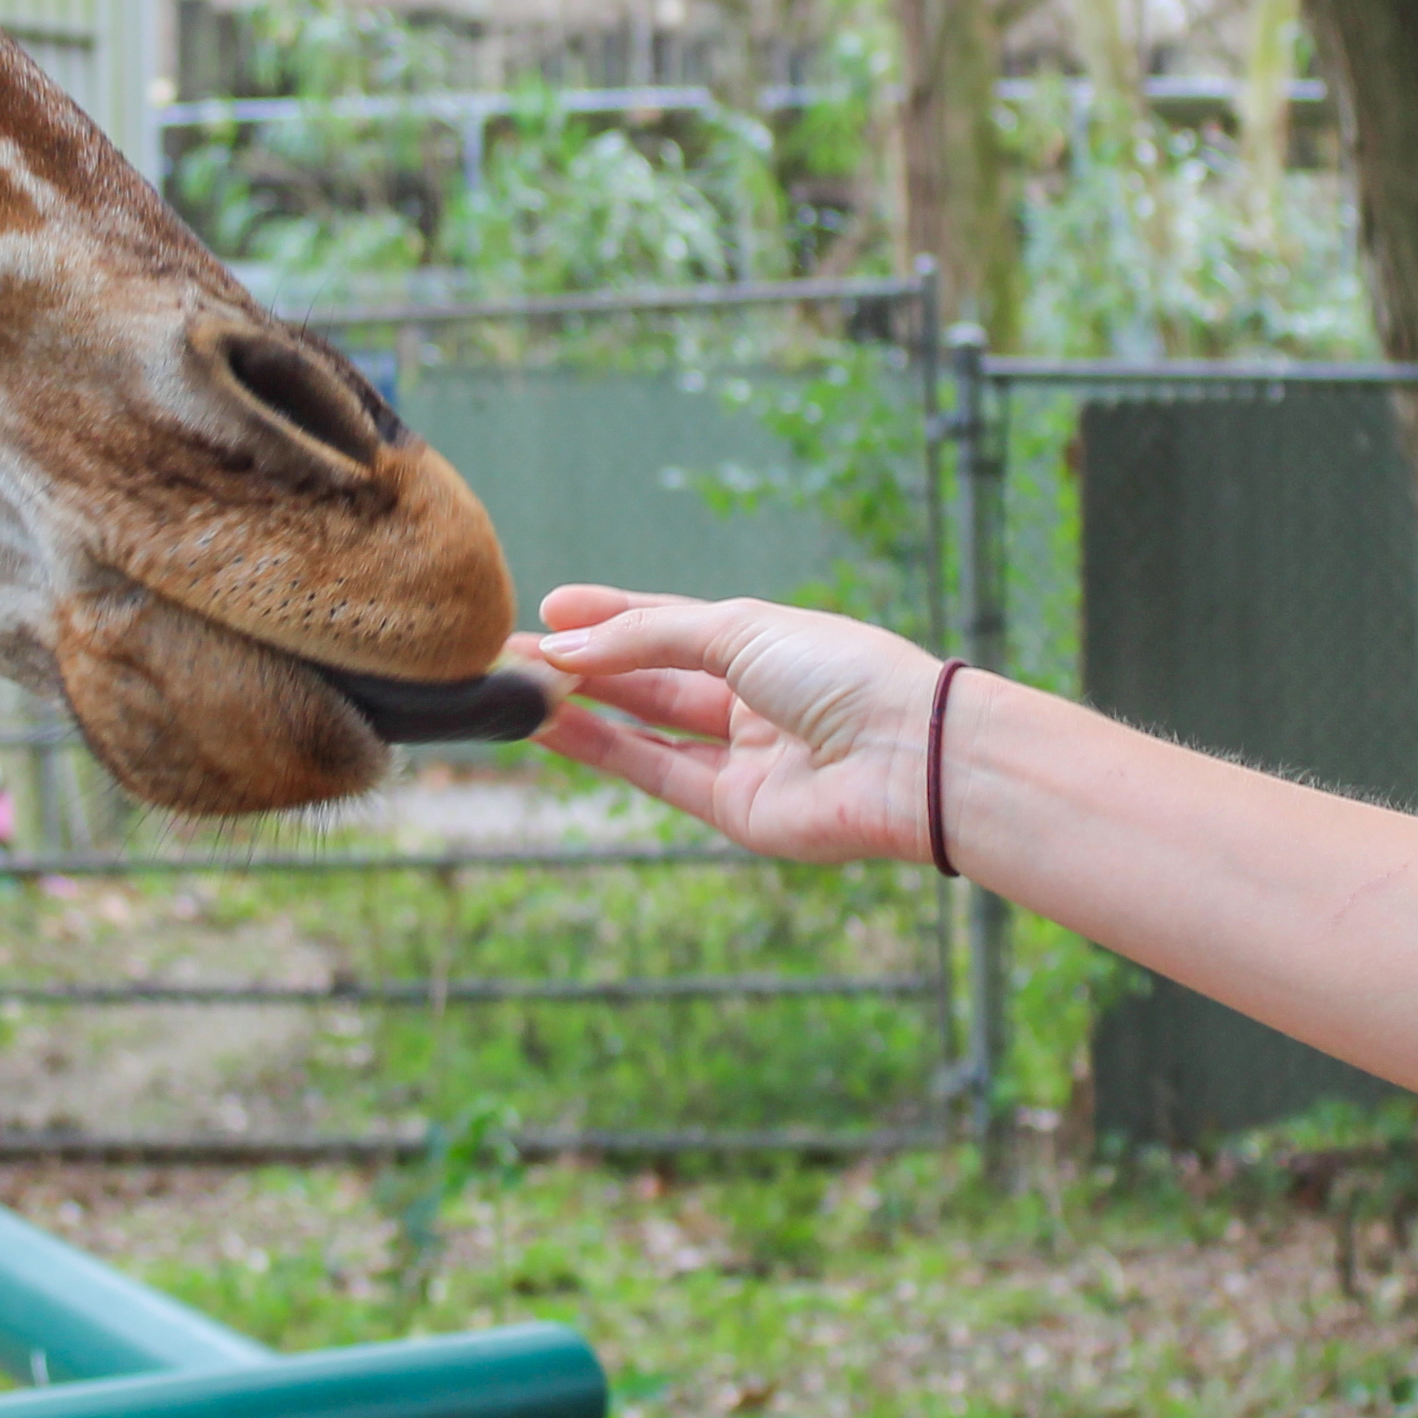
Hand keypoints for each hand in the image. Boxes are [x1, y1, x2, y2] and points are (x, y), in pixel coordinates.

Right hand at [521, 585, 944, 867]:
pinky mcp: (733, 810)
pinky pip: (654, 773)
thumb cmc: (841, 672)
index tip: (551, 607)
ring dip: (581, 707)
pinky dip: (602, 750)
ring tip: (515, 687)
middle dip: (584, 663)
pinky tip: (551, 727)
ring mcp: (742, 757)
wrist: (906, 757)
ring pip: (645, 728)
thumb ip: (649, 638)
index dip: (613, 616)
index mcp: (766, 643)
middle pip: (652, 679)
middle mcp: (752, 700)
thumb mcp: (739, 629)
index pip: (673, 625)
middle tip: (511, 650)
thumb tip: (567, 645)